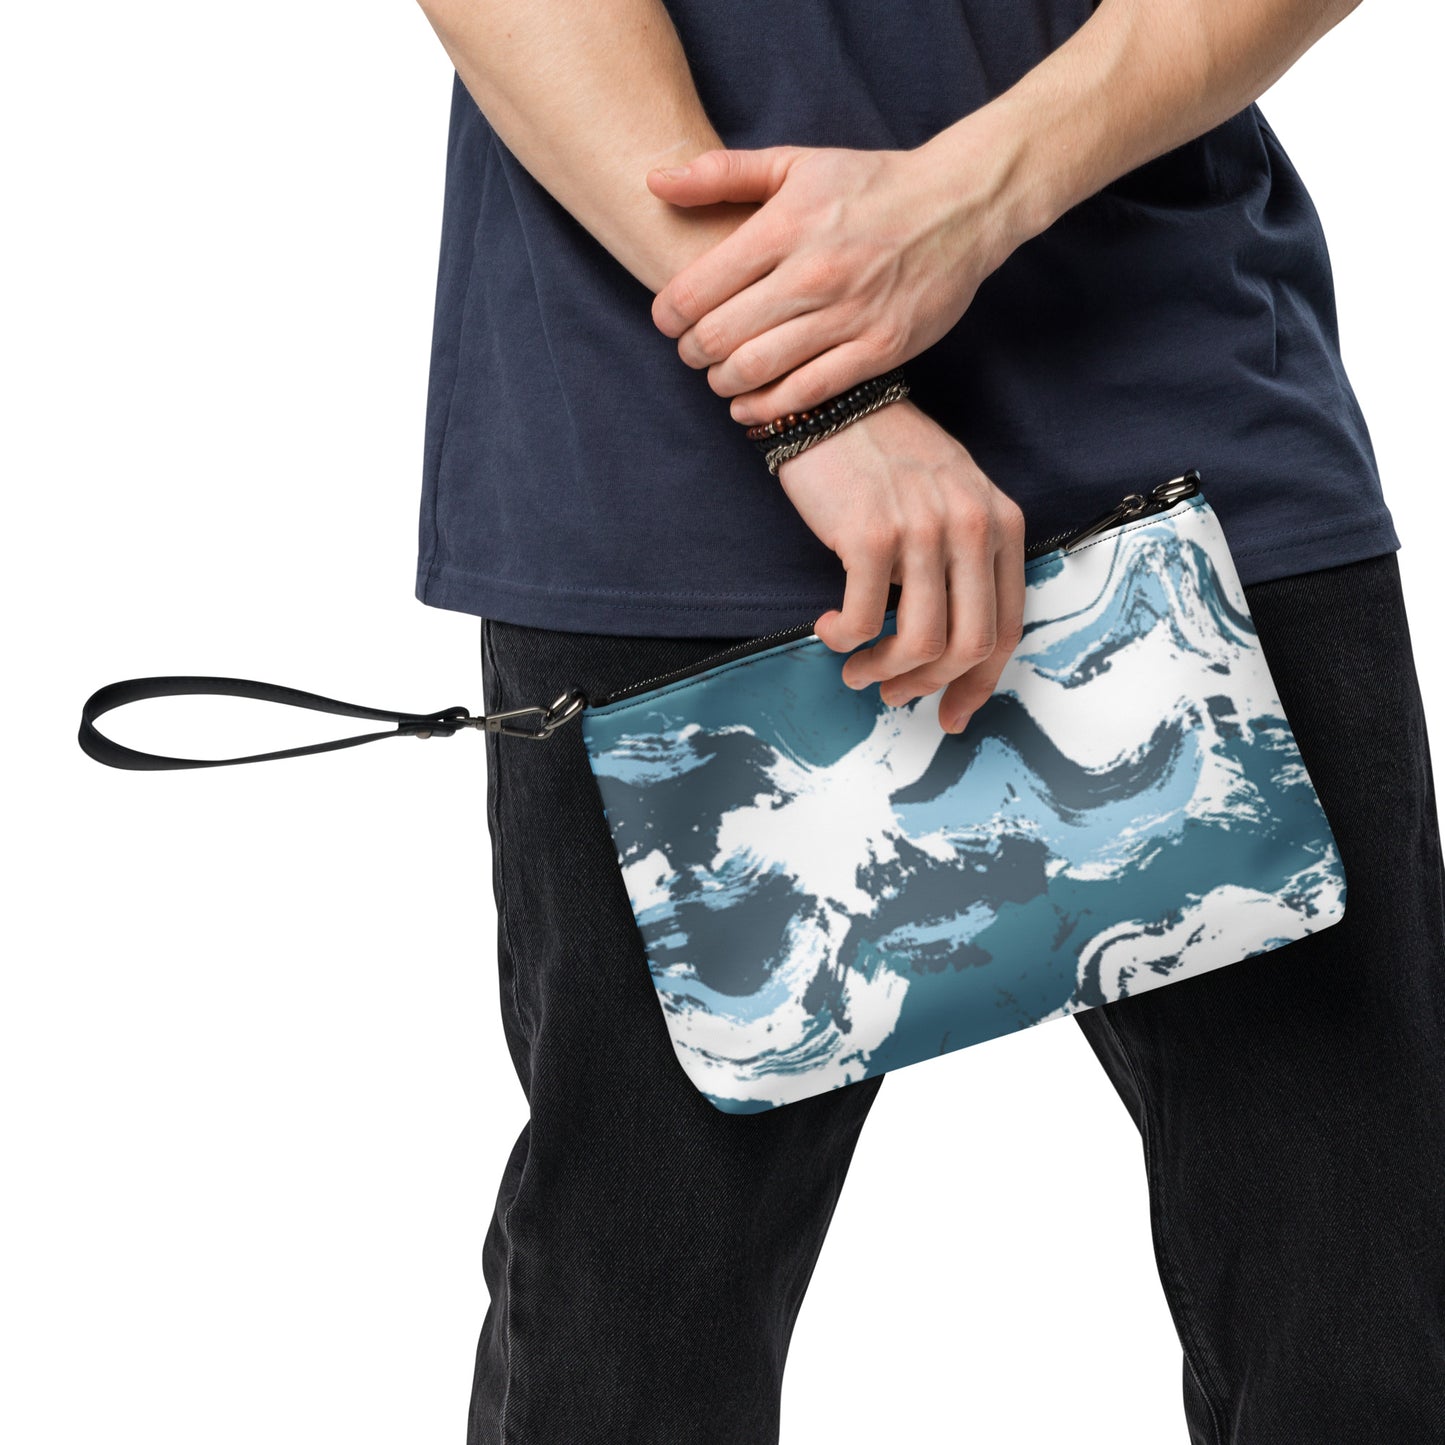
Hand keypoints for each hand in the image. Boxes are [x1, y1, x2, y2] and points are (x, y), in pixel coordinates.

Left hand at [646, 131, 1020, 423]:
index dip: (668, 315)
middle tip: (692, 352)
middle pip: (720, 336)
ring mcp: (850, 315)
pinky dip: (768, 409)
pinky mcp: (881, 349)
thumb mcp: (797, 163)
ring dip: (724, 383)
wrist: (962, 205)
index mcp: (786, 225)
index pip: (697, 288)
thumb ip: (722, 174)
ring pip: (758, 369)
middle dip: (692, 353)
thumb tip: (654, 181)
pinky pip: (808, 394)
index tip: (668, 320)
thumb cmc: (870, 185)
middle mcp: (815, 272)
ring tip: (720, 377)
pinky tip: (750, 407)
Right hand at [781, 399, 1025, 733]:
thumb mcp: (950, 500)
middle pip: (970, 644)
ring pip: (922, 642)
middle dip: (930, 686)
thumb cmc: (885, 459)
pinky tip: (829, 629)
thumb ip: (963, 562)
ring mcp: (924, 530)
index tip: (951, 714)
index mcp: (1000, 522)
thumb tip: (946, 648)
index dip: (980, 684)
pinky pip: (864, 619)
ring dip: (883, 671)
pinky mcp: (871, 535)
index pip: (1008, 626)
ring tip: (857, 670)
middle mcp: (971, 526)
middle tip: (893, 694)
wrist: (833, 404)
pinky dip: (843, 639)